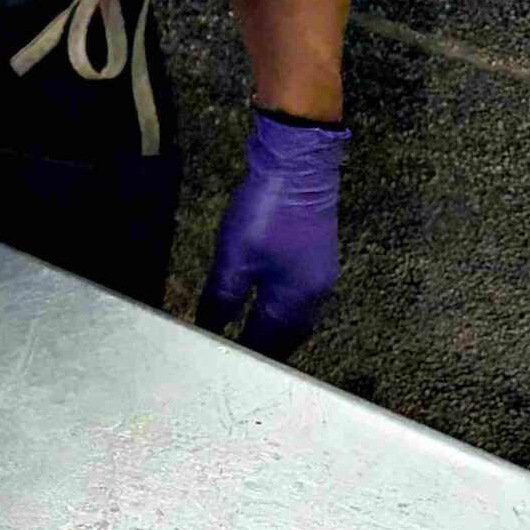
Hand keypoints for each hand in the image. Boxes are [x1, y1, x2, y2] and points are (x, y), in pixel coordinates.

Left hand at [196, 109, 346, 357]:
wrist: (297, 166)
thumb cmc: (266, 213)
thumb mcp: (234, 259)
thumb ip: (222, 297)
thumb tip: (210, 327)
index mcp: (296, 301)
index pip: (269, 341)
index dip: (246, 352)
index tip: (224, 363)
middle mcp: (315, 294)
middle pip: (290, 335)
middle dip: (268, 349)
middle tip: (243, 360)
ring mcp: (319, 273)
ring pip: (297, 316)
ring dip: (277, 330)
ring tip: (254, 339)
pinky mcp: (314, 254)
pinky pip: (299, 296)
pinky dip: (282, 308)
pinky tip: (268, 303)